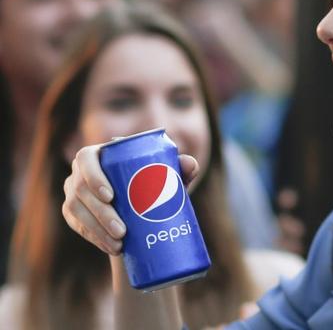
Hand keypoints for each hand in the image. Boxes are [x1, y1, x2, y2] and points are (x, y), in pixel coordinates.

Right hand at [62, 145, 199, 254]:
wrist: (146, 214)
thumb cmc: (158, 186)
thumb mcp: (171, 180)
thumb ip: (183, 169)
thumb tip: (189, 164)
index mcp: (102, 154)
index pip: (86, 158)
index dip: (93, 176)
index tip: (111, 196)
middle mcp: (82, 171)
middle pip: (80, 189)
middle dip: (100, 213)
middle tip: (122, 231)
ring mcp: (74, 192)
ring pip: (75, 209)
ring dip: (96, 229)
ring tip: (118, 244)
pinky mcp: (73, 213)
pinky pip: (77, 225)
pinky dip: (94, 237)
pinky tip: (110, 247)